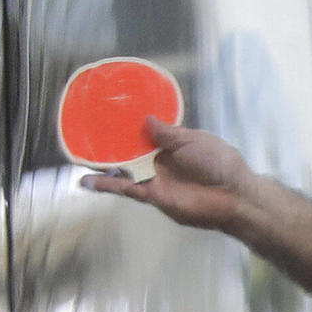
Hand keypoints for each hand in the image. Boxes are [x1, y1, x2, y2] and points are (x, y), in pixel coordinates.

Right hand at [80, 117, 259, 232]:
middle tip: (85, 133)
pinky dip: (105, 184)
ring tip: (76, 154)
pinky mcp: (152, 195)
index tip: (108, 115)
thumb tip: (147, 119)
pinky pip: (125, 188)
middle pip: (129, 151)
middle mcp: (160, 161)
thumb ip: (169, 132)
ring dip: (101, 163)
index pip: (145, 134)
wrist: (235, 196)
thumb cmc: (221, 164)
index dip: (128, 127)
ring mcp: (155, 178)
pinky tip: (85, 181)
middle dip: (109, 144)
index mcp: (172, 145)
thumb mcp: (195, 140)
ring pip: (122, 170)